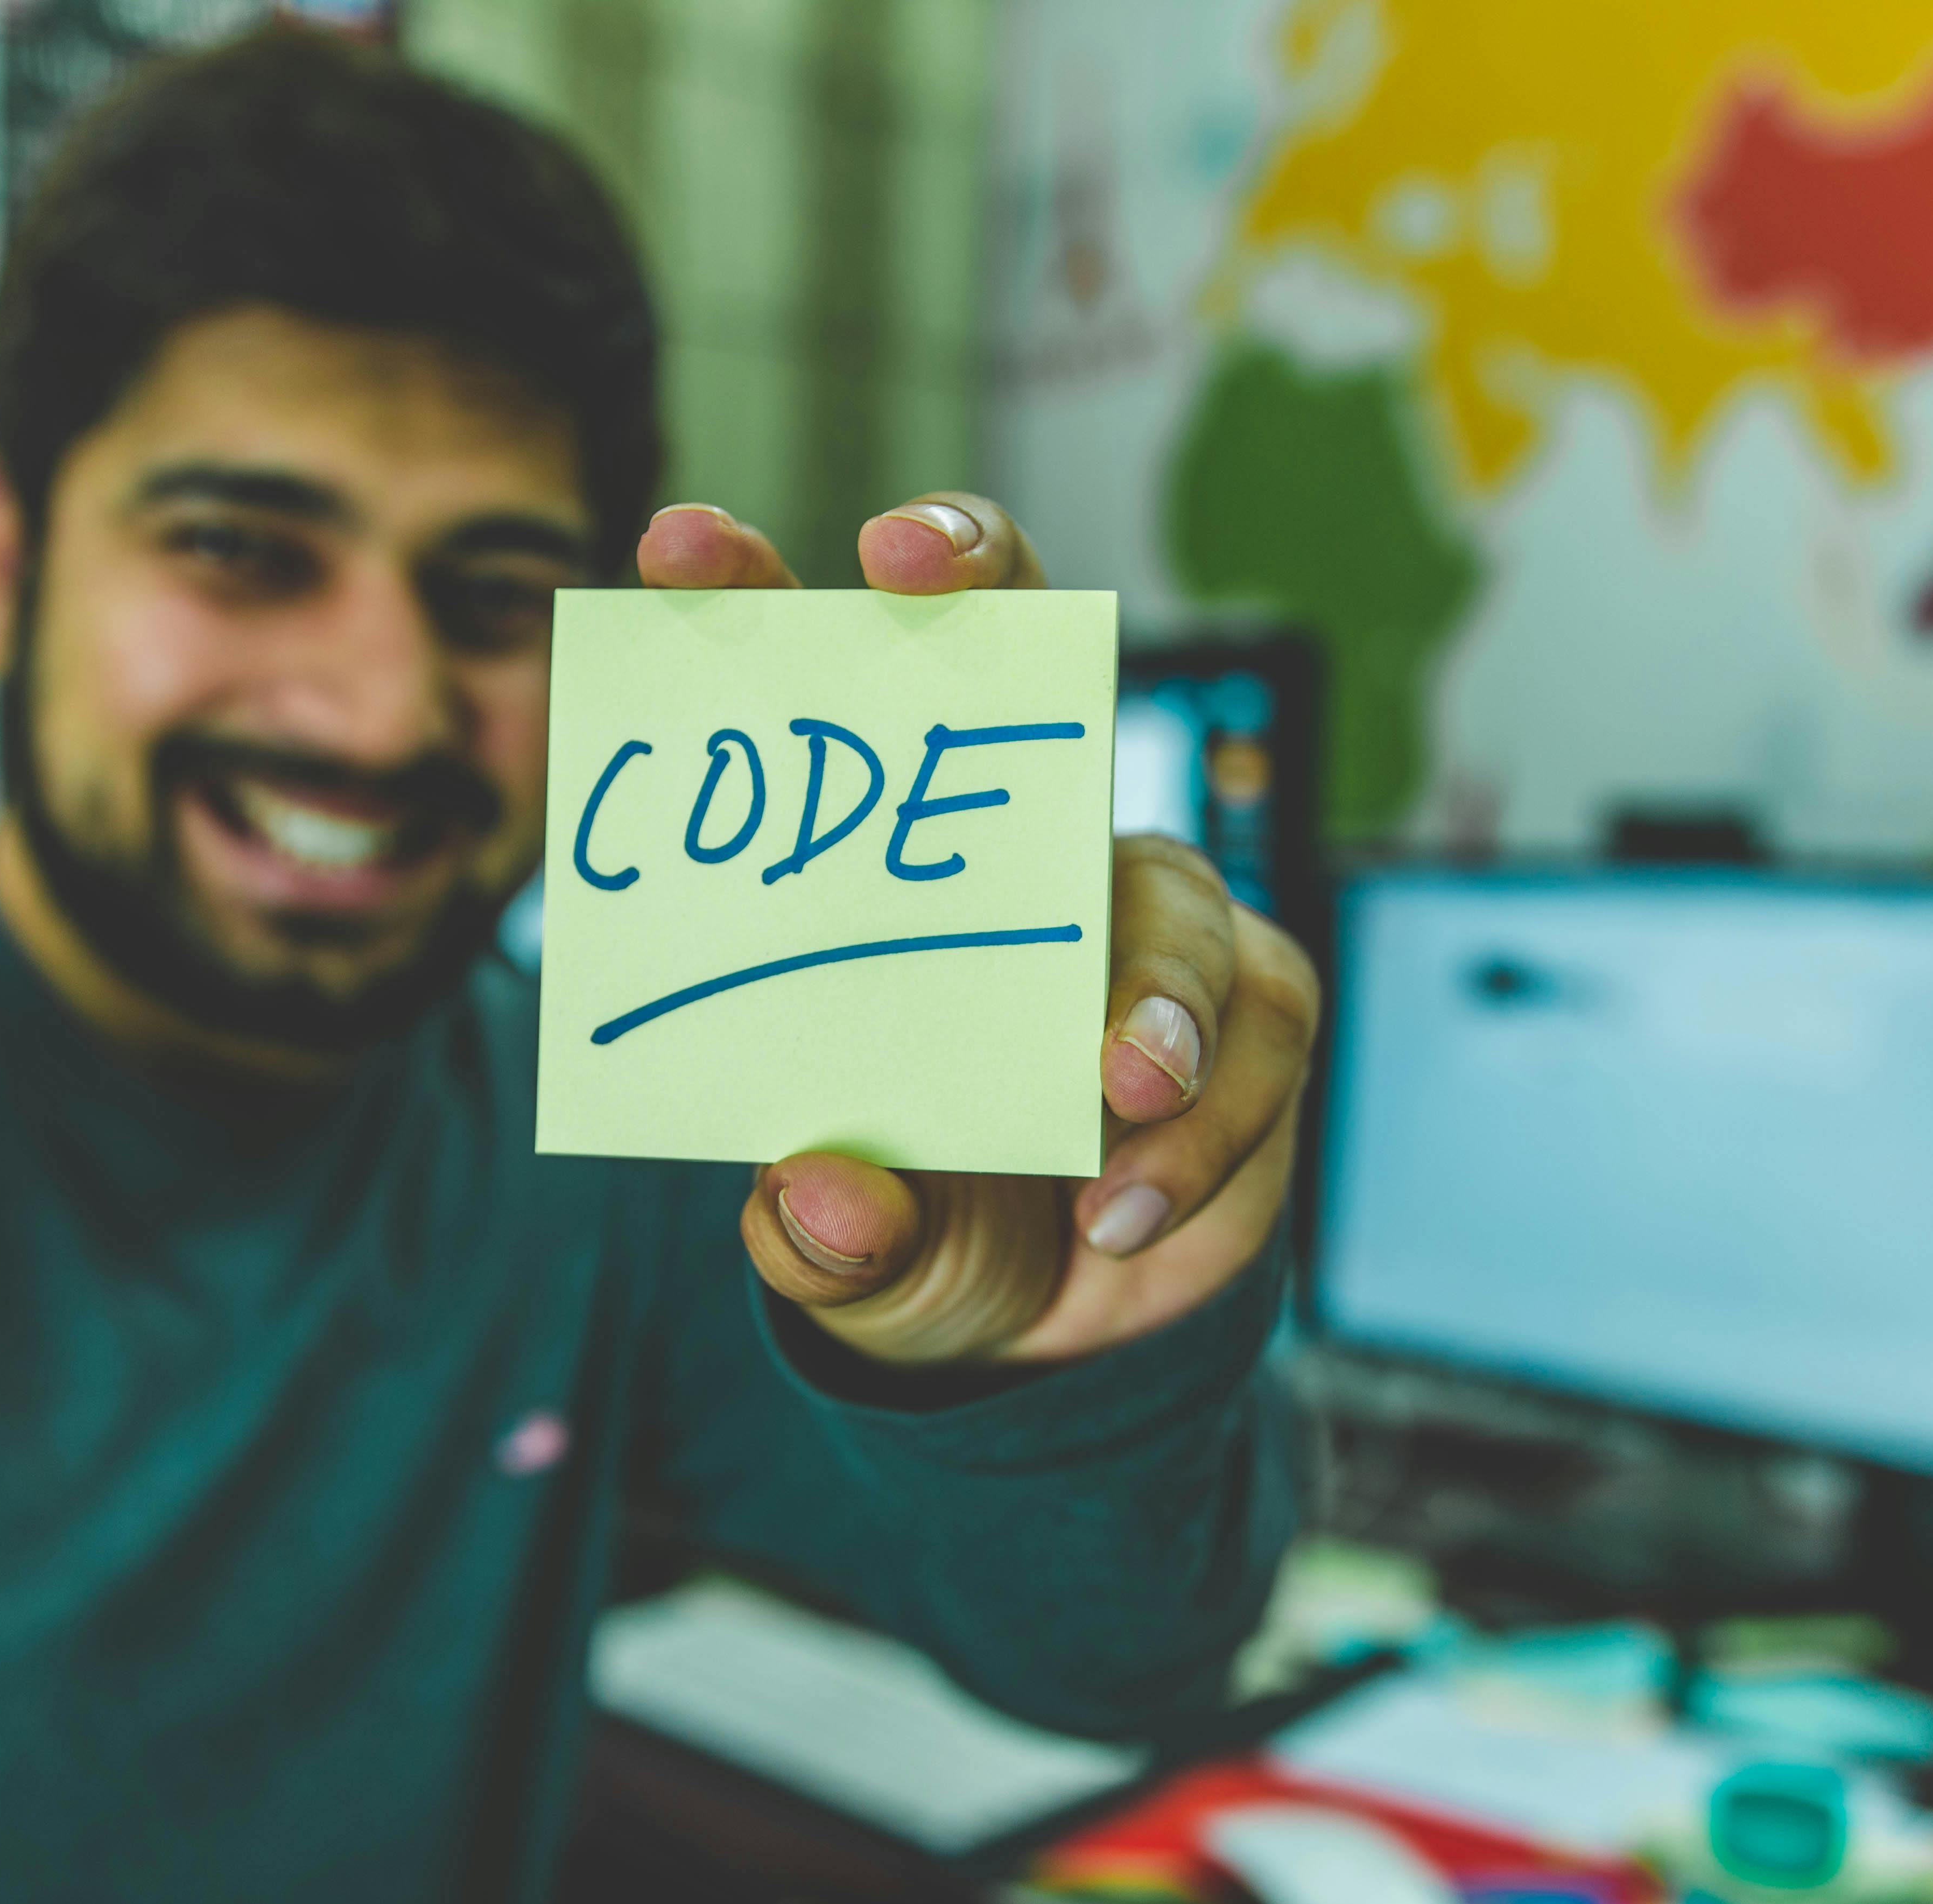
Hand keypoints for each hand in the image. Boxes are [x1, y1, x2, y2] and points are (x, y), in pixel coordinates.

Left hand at [640, 495, 1318, 1364]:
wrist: (1049, 1333)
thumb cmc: (921, 1231)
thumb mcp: (844, 1253)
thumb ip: (822, 1231)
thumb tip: (824, 1196)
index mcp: (891, 879)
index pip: (818, 706)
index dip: (752, 603)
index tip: (677, 541)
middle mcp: (1023, 859)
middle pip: (1020, 656)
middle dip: (969, 575)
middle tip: (909, 566)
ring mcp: (1144, 922)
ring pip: (1171, 889)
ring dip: (1146, 987)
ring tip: (1112, 1096)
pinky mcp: (1249, 1009)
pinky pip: (1254, 1030)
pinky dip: (1200, 1126)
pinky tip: (1124, 1210)